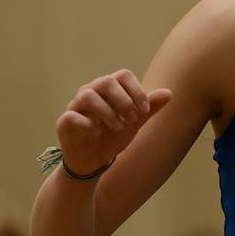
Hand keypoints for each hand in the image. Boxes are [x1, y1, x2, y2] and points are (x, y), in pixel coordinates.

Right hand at [55, 70, 171, 176]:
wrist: (94, 160)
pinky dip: (89, 124)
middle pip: (106, 81)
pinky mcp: (65, 121)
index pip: (123, 75)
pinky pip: (73, 116)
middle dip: (124, 101)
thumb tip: (169, 93)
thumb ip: (149, 108)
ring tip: (118, 127)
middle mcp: (91, 92)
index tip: (145, 111)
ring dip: (108, 112)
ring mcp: (75, 106)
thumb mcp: (135, 122)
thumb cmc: (112, 136)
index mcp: (109, 89)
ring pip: (88, 95)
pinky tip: (98, 132)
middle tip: (132, 120)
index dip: (137, 91)